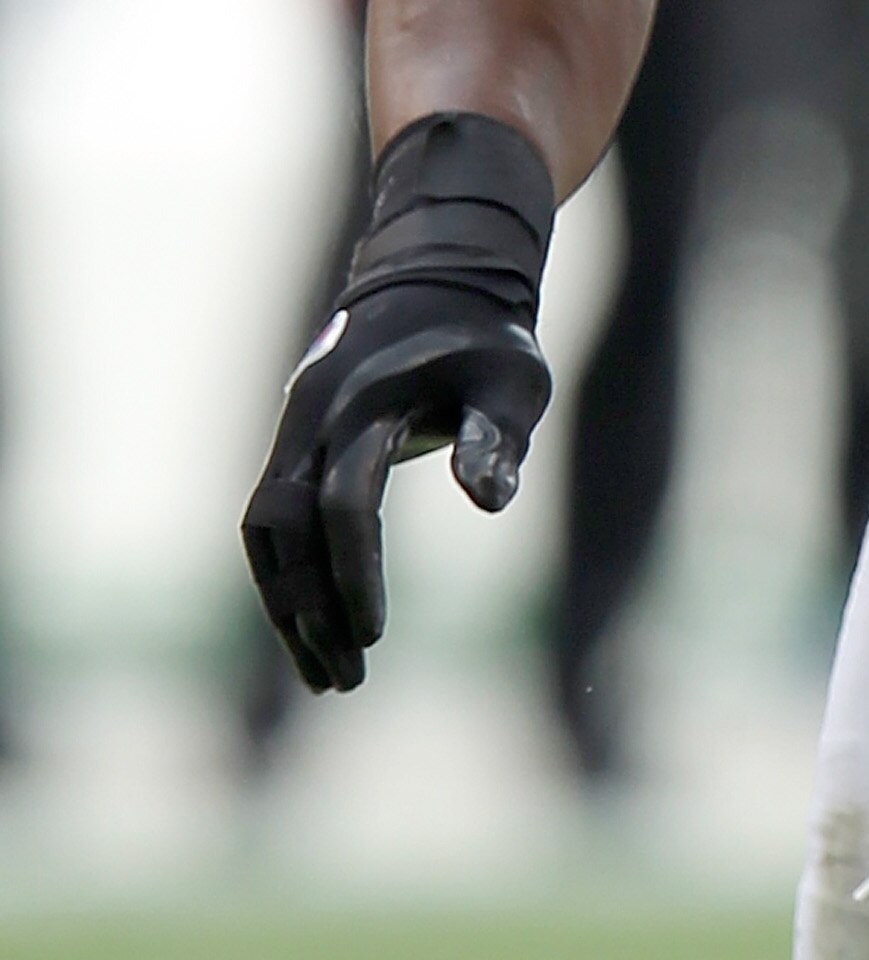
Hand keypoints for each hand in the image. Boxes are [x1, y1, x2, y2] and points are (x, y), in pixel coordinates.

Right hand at [241, 278, 550, 693]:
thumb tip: (491, 502)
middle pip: (287, 528)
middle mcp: (316, 418)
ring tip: (325, 675)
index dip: (354, 572)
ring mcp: (296, 429)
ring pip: (265, 532)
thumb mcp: (512, 381)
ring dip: (287, 604)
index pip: (345, 503)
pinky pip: (270, 520)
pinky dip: (284, 576)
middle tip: (348, 679)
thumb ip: (497, 439)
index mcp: (368, 404)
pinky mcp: (293, 444)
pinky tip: (311, 627)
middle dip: (310, 608)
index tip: (374, 637)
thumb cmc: (486, 341)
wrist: (437, 280)